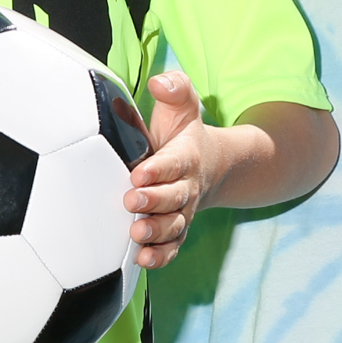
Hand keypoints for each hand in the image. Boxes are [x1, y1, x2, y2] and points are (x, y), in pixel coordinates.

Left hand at [126, 72, 218, 269]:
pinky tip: (143, 260)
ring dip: (155, 232)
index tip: (138, 173)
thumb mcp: (183, 108)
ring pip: (173, 226)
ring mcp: (183, 212)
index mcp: (185, 157)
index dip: (157, 170)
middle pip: (173, 198)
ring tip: (136, 232)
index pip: (173, 163)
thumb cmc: (184, 136)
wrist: (211, 167)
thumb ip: (175, 90)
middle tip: (131, 200)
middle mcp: (186, 188)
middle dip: (153, 200)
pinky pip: (172, 248)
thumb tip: (159, 82)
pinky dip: (160, 257)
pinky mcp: (177, 232)